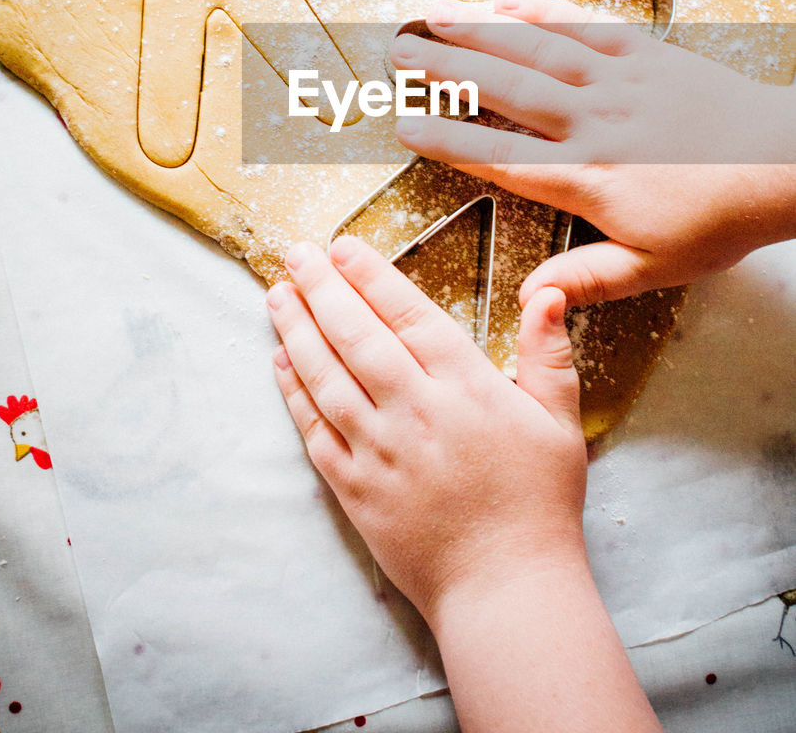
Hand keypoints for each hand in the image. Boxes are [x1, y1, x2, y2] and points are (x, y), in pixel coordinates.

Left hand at [266, 237, 586, 625]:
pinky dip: (294, 393)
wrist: (505, 590)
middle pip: (357, 335)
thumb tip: (547, 293)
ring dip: (298, 331)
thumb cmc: (537, 504)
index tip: (342, 247)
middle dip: (321, 288)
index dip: (371, 275)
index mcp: (465, 387)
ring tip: (277, 295)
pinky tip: (281, 362)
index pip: (407, 314)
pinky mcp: (355, 488)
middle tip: (296, 254)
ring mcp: (379, 450)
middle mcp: (415, 410)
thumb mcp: (559, 422)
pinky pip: (315, 430)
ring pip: (327, 377)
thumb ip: (549, 354)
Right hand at [390, 0, 795, 307]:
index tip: (405, 128)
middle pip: (503, 89)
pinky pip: (581, 24)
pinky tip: (505, 0)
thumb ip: (588, 277)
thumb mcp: (655, 265)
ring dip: (477, 30)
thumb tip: (531, 297)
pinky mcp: (643, 52)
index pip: (500, 157)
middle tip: (397, 55)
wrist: (785, 163)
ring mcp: (615, 79)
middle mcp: (591, 120)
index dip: (447, 141)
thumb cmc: (721, 217)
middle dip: (444, 70)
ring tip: (431, 15)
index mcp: (588, 176)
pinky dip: (540, 10)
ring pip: (532, 48)